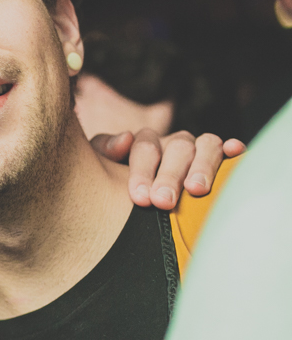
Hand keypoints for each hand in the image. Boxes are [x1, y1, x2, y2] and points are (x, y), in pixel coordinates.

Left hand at [90, 129, 245, 209]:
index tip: (139, 197)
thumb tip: (125, 139)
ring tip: (196, 189)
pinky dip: (234, 149)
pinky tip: (235, 151)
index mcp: (146, 143)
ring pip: (207, 145)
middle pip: (177, 149)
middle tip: (163, 201)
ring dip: (202, 166)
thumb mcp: (103, 165)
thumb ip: (105, 149)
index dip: (142, 172)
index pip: (145, 148)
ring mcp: (199, 150)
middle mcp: (174, 144)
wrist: (130, 196)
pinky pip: (230, 149)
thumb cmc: (117, 180)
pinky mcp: (221, 159)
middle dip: (170, 175)